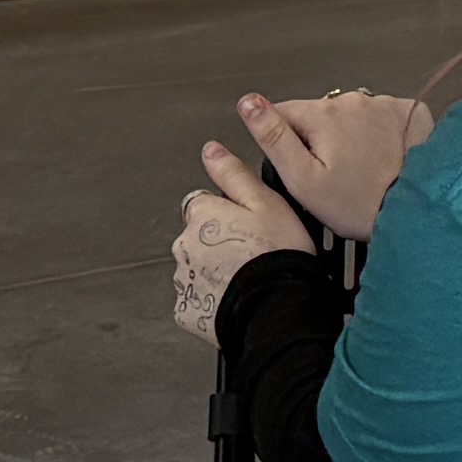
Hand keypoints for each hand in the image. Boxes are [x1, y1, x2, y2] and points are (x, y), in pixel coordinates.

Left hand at [173, 139, 312, 340]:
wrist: (278, 307)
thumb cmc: (276, 253)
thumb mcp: (265, 201)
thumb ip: (233, 173)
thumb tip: (212, 151)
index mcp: (202, 214)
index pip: (203, 203)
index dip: (228, 212)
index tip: (247, 225)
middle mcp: (184, 245)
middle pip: (198, 237)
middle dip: (219, 242)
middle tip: (253, 252)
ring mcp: (184, 280)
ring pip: (198, 268)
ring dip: (216, 270)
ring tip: (249, 277)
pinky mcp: (187, 311)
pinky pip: (198, 300)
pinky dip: (214, 298)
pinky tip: (239, 297)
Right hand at [237, 88, 432, 243]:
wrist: (415, 211)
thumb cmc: (355, 203)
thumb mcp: (302, 179)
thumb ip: (273, 137)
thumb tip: (249, 101)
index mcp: (323, 113)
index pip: (285, 112)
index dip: (285, 141)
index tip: (301, 166)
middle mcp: (354, 99)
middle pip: (321, 114)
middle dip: (320, 139)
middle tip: (335, 175)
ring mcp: (385, 102)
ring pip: (353, 115)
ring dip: (351, 135)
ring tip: (363, 170)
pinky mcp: (411, 111)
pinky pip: (385, 117)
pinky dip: (381, 134)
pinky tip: (385, 158)